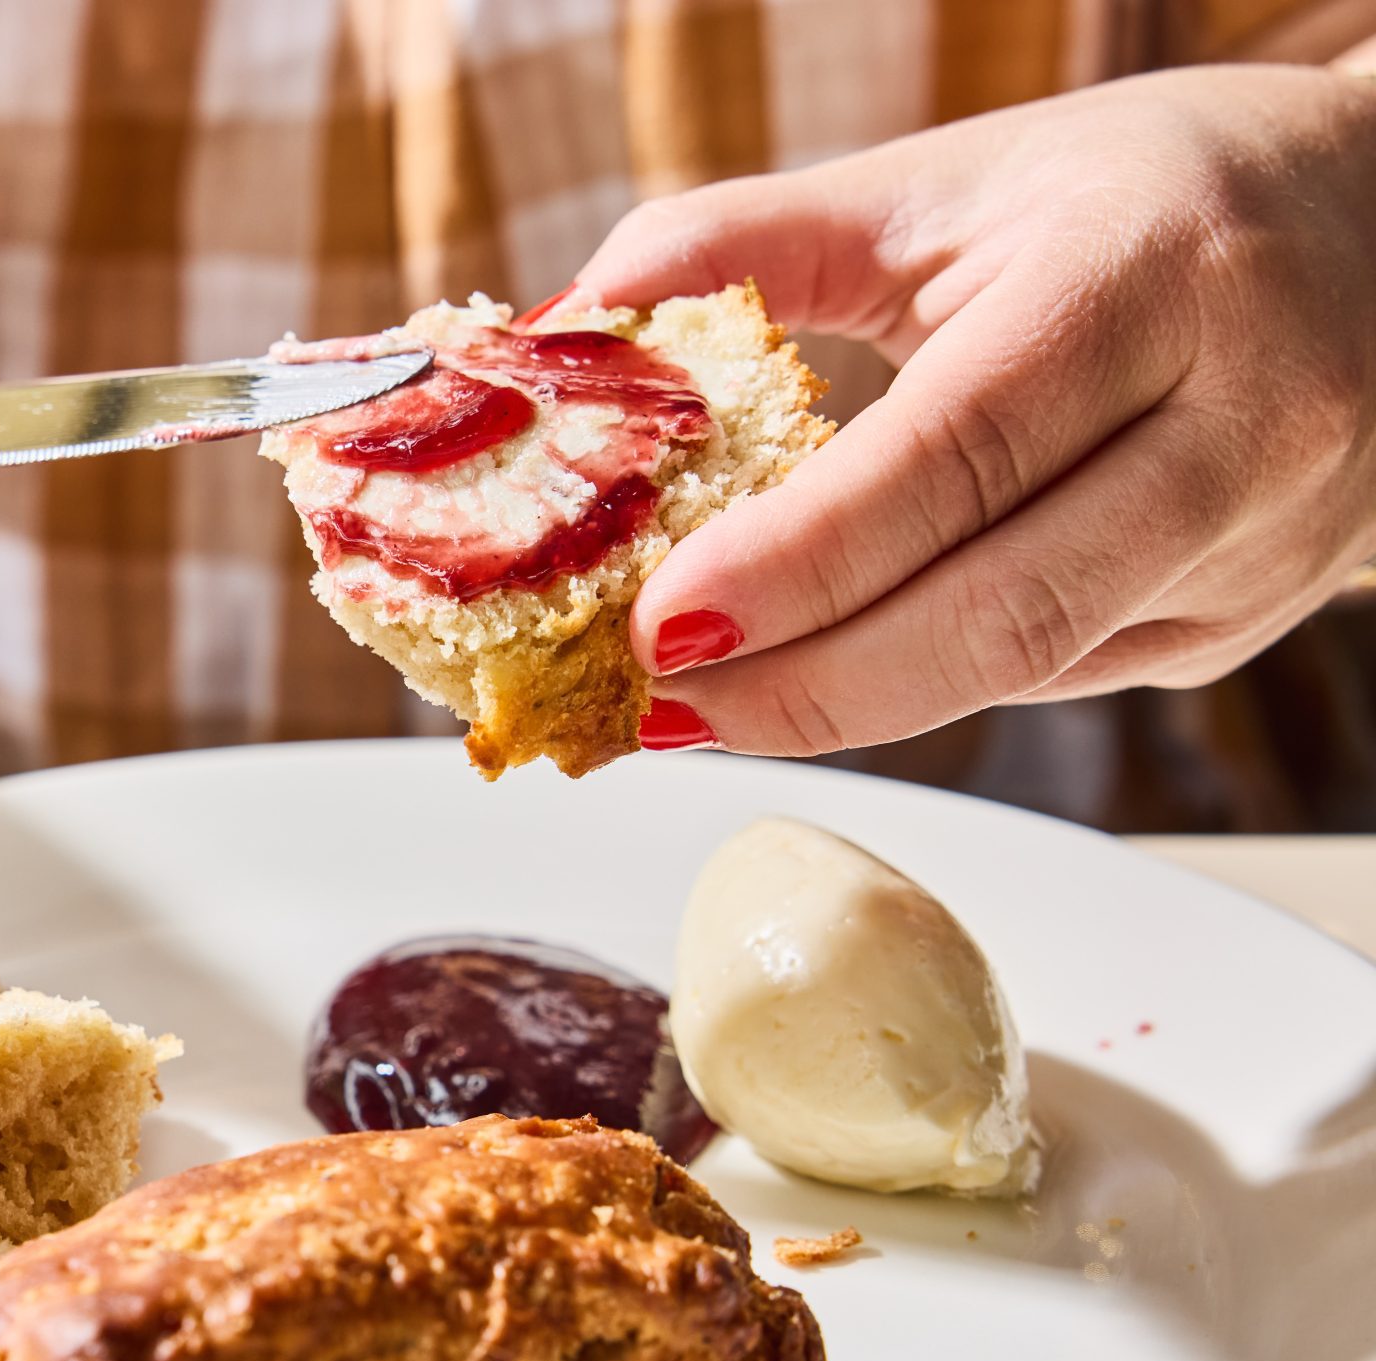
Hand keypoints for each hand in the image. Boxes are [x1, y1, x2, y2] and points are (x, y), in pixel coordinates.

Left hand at [572, 65, 1375, 755]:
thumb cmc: (1140, 197)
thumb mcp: (950, 184)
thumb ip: (753, 240)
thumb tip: (570, 318)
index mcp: (1150, 278)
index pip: (956, 454)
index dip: (802, 560)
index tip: (660, 625)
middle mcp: (1239, 420)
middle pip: (1002, 608)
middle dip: (805, 684)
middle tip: (650, 705)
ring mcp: (1259, 542)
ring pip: (1028, 667)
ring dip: (846, 705)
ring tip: (698, 706)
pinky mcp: (1245, 619)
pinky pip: (1056, 677)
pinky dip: (922, 685)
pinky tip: (824, 670)